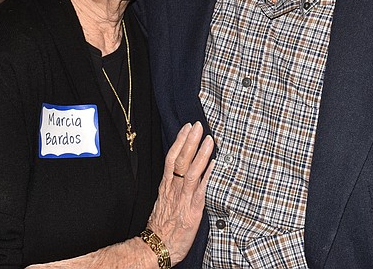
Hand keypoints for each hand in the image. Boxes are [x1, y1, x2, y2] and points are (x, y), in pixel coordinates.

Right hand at [146, 122, 213, 264]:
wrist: (157, 246)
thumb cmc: (163, 226)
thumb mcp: (165, 202)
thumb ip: (174, 188)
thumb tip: (183, 175)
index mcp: (166, 186)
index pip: (172, 157)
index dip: (180, 141)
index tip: (187, 128)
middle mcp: (174, 189)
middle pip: (180, 159)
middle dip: (190, 140)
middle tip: (198, 125)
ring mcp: (183, 198)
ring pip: (191, 171)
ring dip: (201, 154)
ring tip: (209, 139)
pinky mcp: (193, 210)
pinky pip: (201, 189)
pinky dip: (208, 175)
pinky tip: (215, 164)